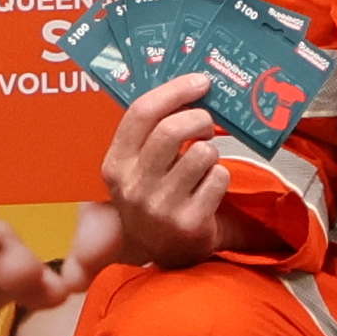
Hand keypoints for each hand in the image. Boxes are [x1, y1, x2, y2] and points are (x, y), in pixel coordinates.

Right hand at [95, 76, 240, 269]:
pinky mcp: (189, 223)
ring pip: (201, 154)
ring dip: (211, 153)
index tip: (200, 82)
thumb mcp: (138, 167)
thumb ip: (151, 132)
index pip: (141, 113)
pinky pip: (219, 178)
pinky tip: (209, 188)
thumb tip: (189, 86)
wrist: (166, 253)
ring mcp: (160, 207)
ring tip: (204, 164)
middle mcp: (133, 186)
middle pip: (172, 130)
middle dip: (199, 118)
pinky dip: (221, 177)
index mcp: (116, 164)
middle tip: (207, 124)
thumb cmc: (156, 197)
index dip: (174, 90)